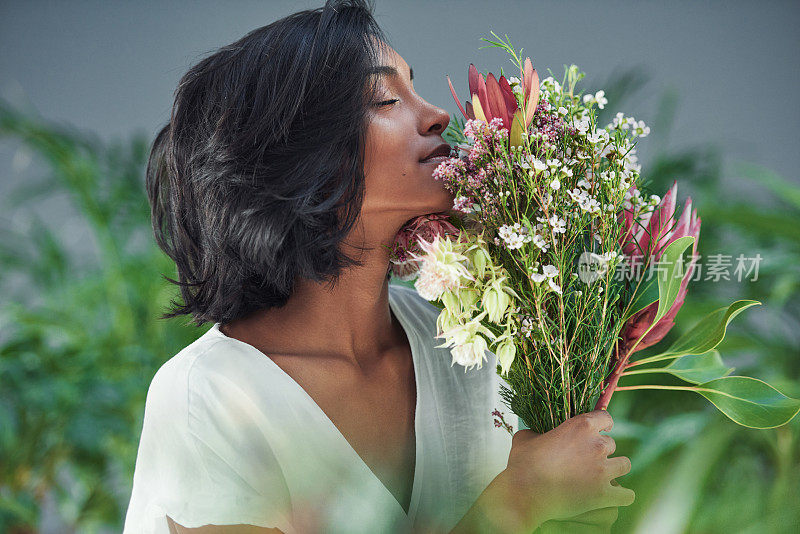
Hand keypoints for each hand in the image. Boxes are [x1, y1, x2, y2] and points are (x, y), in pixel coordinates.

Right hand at [497, 410, 633, 528]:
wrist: (525, 493)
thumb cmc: (523, 464)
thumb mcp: (525, 438)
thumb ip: (536, 432)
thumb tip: (534, 433)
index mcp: (581, 426)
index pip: (606, 418)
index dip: (603, 425)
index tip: (600, 431)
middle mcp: (597, 445)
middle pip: (613, 443)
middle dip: (603, 451)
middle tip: (590, 459)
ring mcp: (603, 470)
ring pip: (624, 465)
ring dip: (615, 469)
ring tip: (605, 476)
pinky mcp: (604, 494)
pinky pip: (626, 494)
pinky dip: (622, 495)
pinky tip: (614, 495)